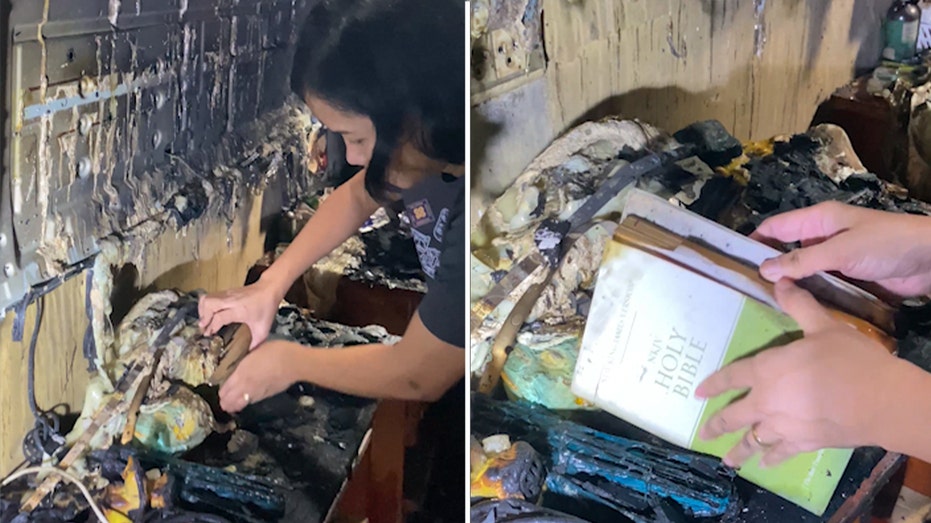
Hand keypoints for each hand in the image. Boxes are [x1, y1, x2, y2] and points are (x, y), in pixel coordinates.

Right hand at [199, 275, 286, 348]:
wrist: (269, 289)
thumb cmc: (266, 308)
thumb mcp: (263, 329)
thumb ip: (254, 344)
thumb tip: (246, 356)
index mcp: (240, 310)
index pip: (219, 317)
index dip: (211, 327)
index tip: (208, 335)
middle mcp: (231, 301)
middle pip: (209, 304)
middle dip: (203, 317)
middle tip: (204, 327)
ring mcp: (227, 294)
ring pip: (207, 298)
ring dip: (202, 310)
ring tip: (205, 321)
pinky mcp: (226, 291)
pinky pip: (210, 296)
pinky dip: (206, 305)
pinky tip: (209, 314)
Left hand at [219, 340, 301, 412]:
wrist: (294, 363)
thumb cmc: (276, 352)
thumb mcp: (255, 351)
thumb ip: (245, 360)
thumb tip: (242, 362)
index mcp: (241, 373)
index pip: (225, 388)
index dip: (221, 391)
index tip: (219, 390)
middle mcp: (246, 386)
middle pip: (229, 401)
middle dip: (225, 401)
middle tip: (222, 400)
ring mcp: (256, 393)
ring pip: (239, 405)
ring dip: (234, 405)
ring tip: (230, 406)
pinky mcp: (266, 396)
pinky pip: (251, 402)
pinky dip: (246, 402)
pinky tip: (246, 400)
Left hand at [695, 279, 899, 467]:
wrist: (880, 401)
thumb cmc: (849, 360)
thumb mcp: (823, 325)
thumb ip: (798, 305)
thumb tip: (780, 280)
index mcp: (766, 371)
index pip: (731, 377)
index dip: (713, 384)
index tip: (697, 393)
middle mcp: (766, 402)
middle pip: (734, 415)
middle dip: (716, 425)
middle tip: (702, 434)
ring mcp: (783, 426)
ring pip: (753, 440)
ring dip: (738, 450)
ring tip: (726, 460)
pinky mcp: (804, 443)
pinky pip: (780, 453)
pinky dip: (770, 458)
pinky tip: (764, 463)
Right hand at [751, 201, 930, 297]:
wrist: (929, 260)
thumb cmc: (885, 244)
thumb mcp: (840, 250)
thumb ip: (802, 260)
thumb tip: (763, 270)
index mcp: (818, 220)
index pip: (776, 227)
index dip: (754, 241)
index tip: (731, 260)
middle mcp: (823, 238)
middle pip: (787, 253)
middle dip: (769, 269)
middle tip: (744, 292)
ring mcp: (836, 260)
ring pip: (803, 274)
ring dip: (790, 288)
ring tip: (764, 308)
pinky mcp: (849, 280)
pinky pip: (822, 289)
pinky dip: (810, 298)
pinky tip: (795, 314)